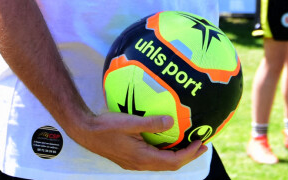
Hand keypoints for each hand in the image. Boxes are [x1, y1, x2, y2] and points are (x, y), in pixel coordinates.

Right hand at [68, 111, 206, 171]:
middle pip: (170, 165)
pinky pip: (154, 158)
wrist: (85, 131)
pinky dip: (166, 151)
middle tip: (202, 145)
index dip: (189, 154)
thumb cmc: (106, 126)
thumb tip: (171, 122)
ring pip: (162, 162)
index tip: (201, 143)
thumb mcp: (130, 122)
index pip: (172, 162)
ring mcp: (135, 162)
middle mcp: (140, 163)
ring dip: (177, 154)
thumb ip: (151, 123)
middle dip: (188, 156)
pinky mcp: (131, 157)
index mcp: (142, 158)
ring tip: (189, 143)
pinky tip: (168, 141)